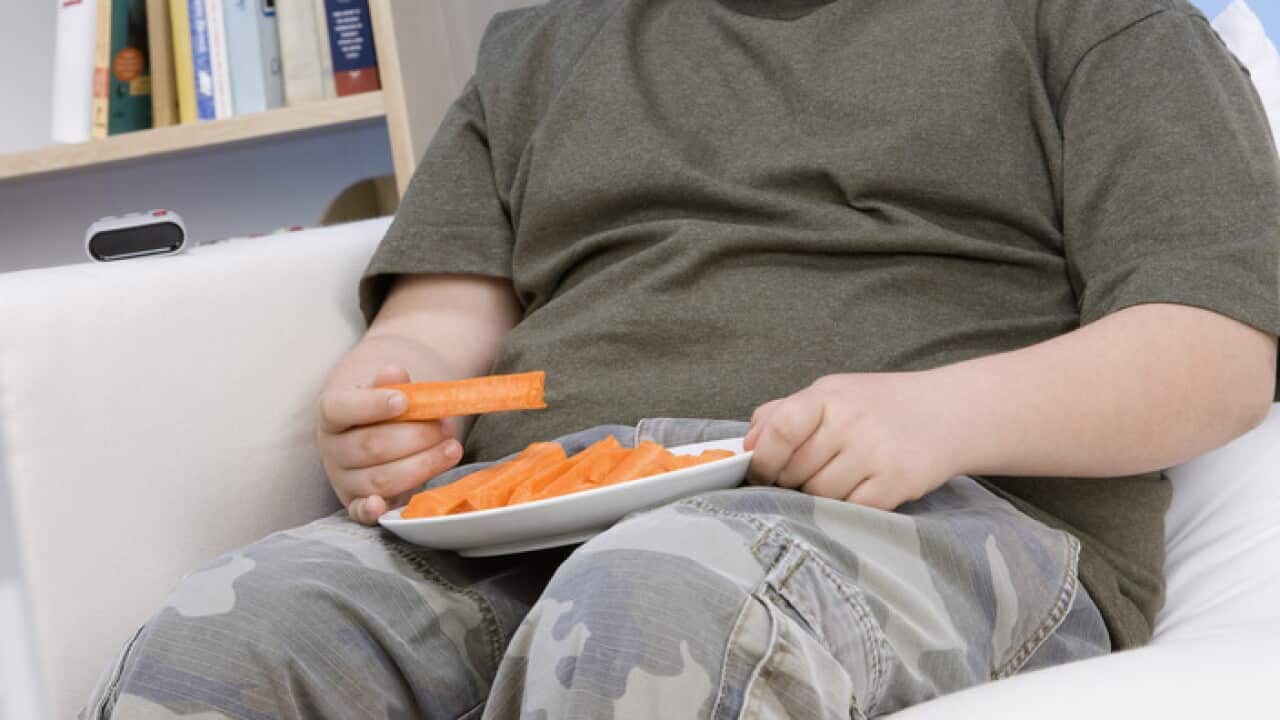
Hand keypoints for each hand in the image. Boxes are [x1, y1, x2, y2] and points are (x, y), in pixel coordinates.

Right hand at [318, 365, 462, 524]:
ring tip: (452, 449)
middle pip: (371, 446)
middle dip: (415, 437)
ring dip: (422, 465)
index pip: (341, 408)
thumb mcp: (388, 392)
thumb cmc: (385, 412)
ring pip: (379, 478)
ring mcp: (343, 479)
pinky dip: (371, 512)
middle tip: (445, 427)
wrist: (378, 434)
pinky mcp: (356, 504)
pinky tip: (384, 506)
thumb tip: (396, 373)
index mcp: (332, 414)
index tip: (404, 400)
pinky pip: (360, 513)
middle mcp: (332, 449)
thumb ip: (392, 384)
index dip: (372, 405)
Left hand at [743, 371, 960, 510]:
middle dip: (790, 481)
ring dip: (818, 496)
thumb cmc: (876, 406)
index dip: (762, 458)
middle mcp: (851, 421)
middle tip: (803, 477)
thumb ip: (781, 414)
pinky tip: (857, 491)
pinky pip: (849, 509)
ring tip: (836, 479)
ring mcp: (875, 452)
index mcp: (828, 395)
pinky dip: (846, 508)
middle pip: (795, 471)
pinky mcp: (896, 482)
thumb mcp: (829, 394)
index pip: (780, 428)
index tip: (760, 472)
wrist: (947, 412)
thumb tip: (746, 445)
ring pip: (819, 495)